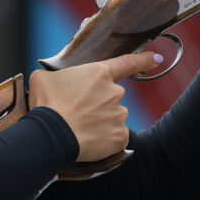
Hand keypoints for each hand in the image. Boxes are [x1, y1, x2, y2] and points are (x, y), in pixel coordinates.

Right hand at [28, 52, 159, 161]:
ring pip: (114, 117)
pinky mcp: (120, 137)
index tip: (156, 59)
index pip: (127, 63)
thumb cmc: (46, 104)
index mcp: (99, 73)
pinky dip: (105, 139)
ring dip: (102, 121)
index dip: (144, 59)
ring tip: (80, 127)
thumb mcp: (43, 78)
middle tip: (78, 112)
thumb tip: (54, 81)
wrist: (51, 135)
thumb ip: (56, 75)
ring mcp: (119, 115)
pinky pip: (116, 137)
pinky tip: (89, 140)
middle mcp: (115, 92)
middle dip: (99, 103)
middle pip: (112, 96)